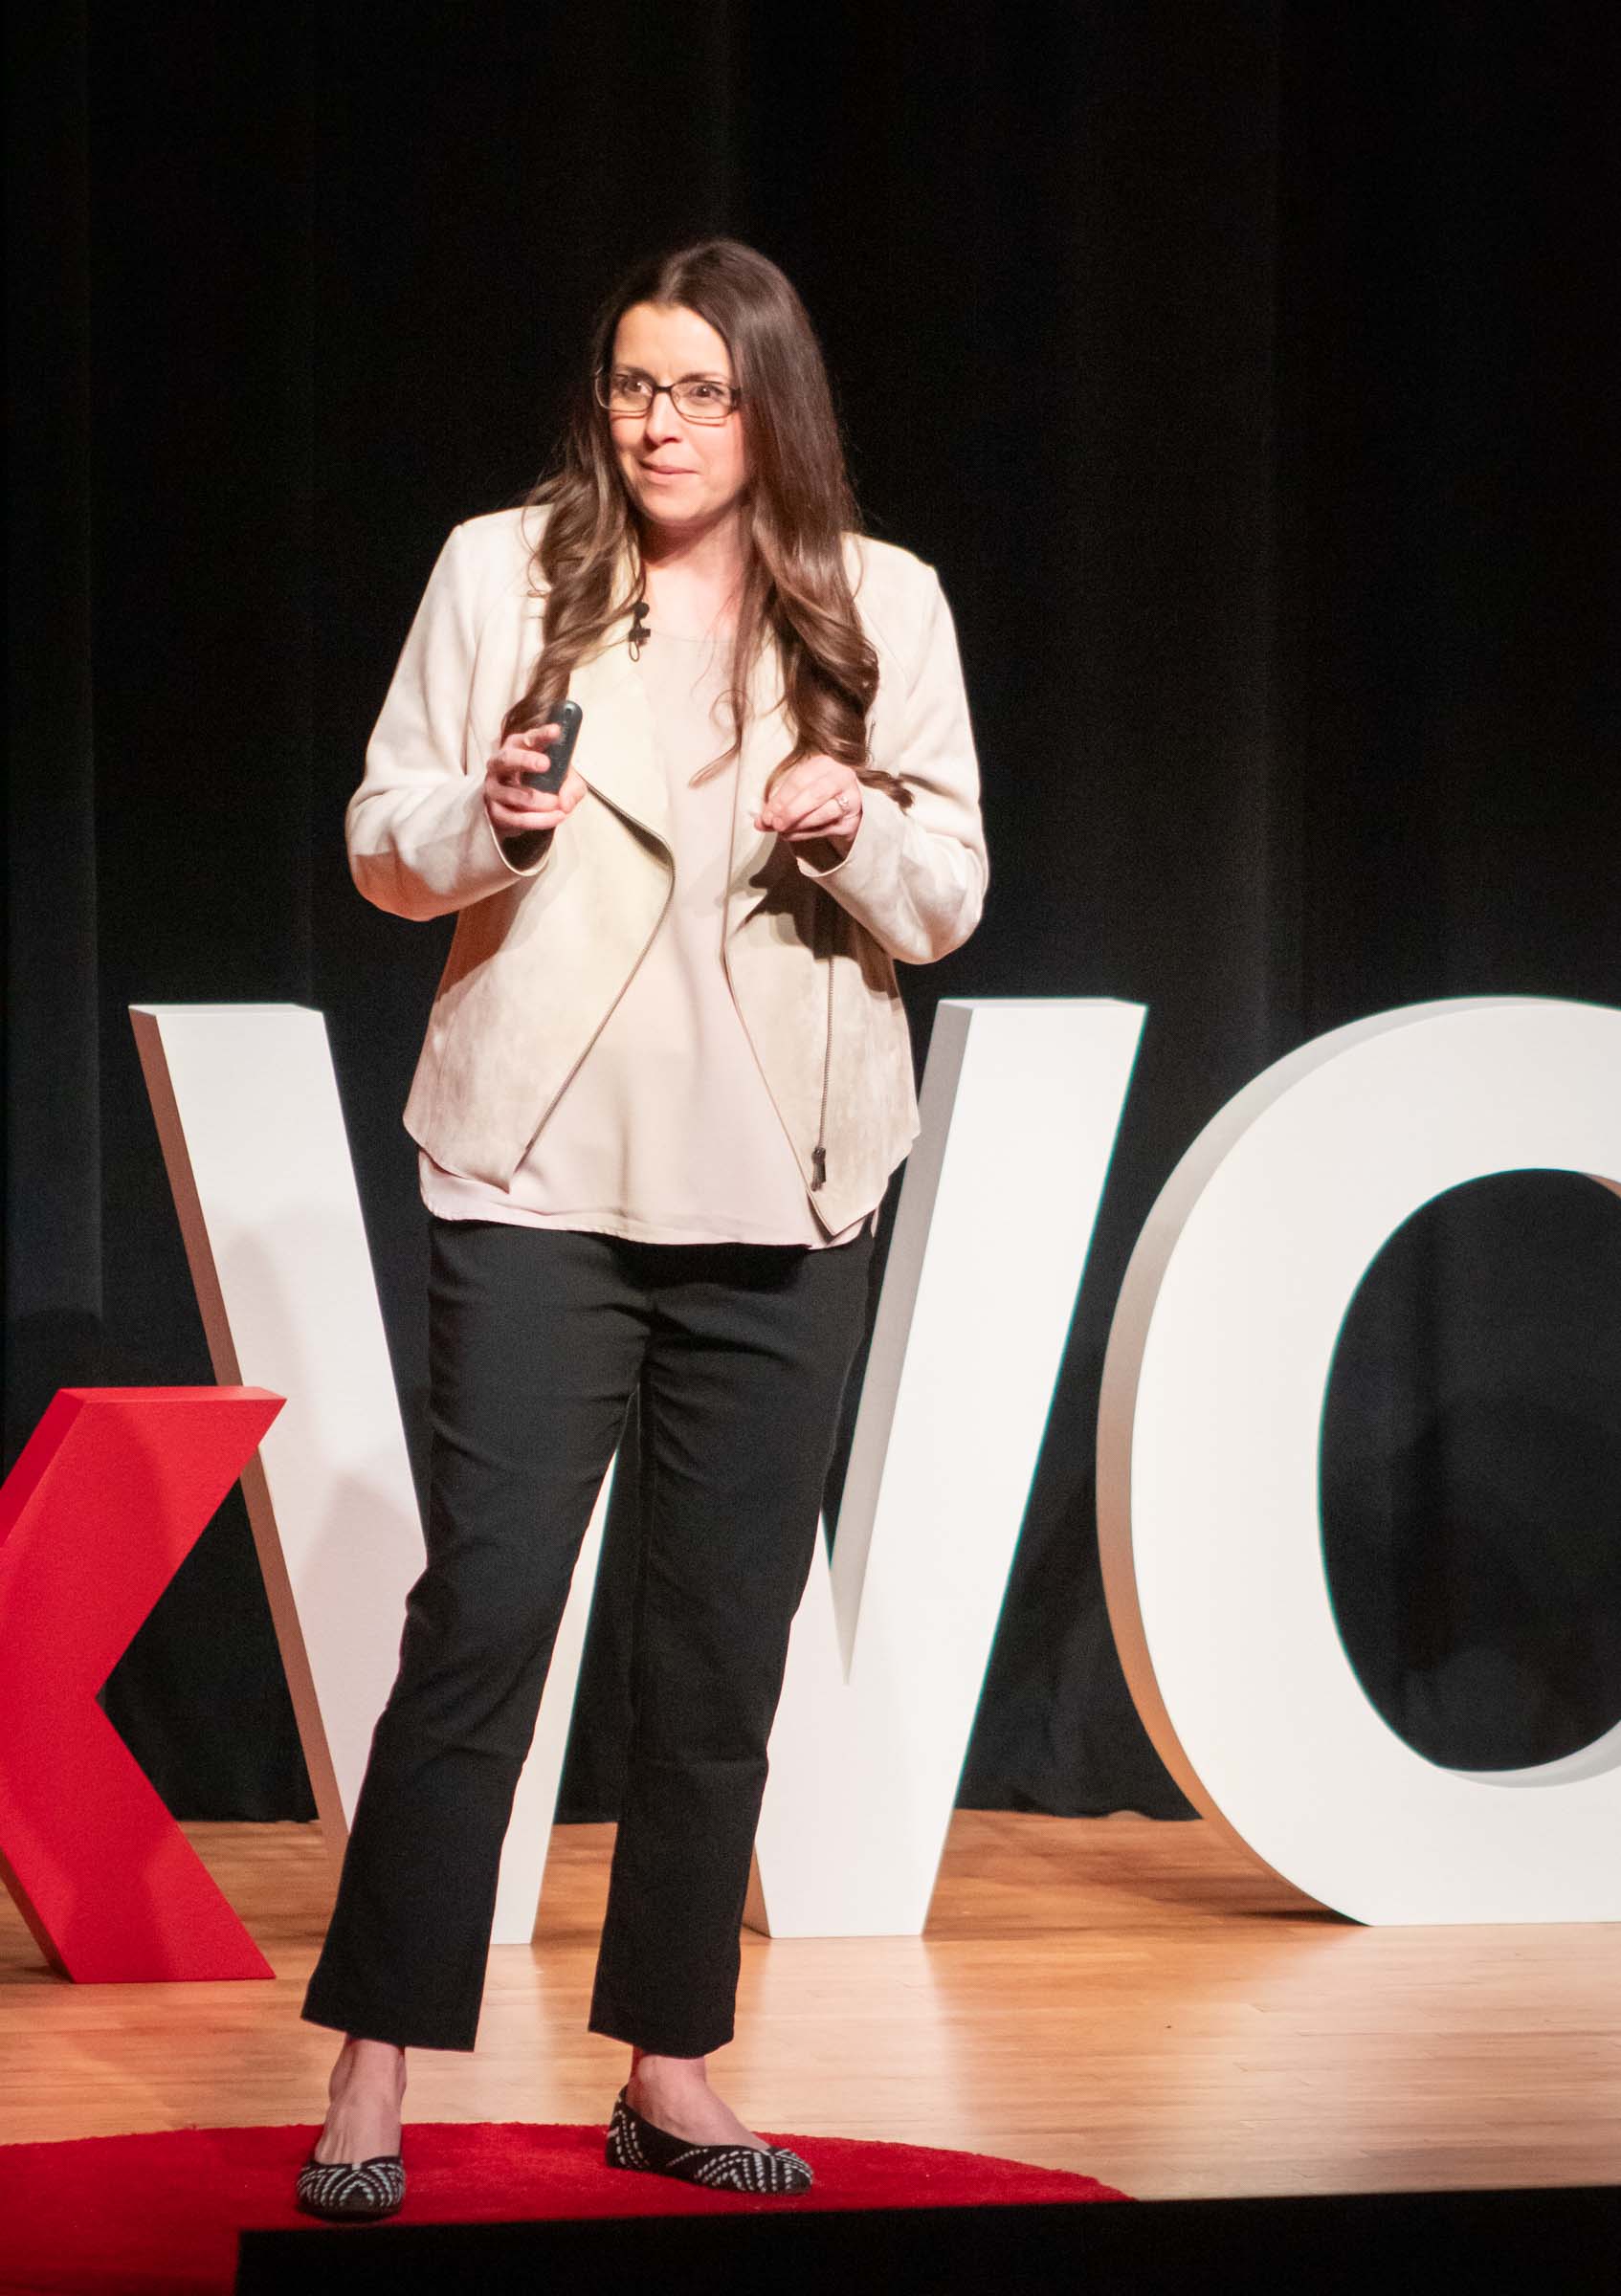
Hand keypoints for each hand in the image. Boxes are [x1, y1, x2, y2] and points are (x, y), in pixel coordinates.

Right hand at [484, 725, 586, 839]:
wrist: (521, 813)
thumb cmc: (542, 786)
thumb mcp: (564, 782)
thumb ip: (572, 787)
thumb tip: (565, 803)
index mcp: (518, 748)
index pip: (528, 738)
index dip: (541, 734)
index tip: (556, 731)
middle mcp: (500, 765)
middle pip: (507, 759)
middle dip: (525, 760)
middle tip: (545, 764)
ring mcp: (494, 788)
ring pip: (514, 794)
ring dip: (540, 801)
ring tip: (559, 805)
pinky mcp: (494, 812)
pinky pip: (516, 817)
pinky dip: (538, 820)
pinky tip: (555, 818)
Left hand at [754, 758, 863, 852]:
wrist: (845, 810)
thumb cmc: (816, 797)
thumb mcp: (796, 794)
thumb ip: (778, 806)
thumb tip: (759, 822)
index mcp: (824, 764)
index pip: (799, 780)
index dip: (780, 799)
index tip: (766, 816)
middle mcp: (842, 777)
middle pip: (814, 794)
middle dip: (790, 811)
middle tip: (775, 825)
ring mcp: (851, 799)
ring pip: (823, 812)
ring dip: (798, 824)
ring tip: (782, 831)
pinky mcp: (853, 820)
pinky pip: (827, 828)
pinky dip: (806, 833)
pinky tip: (792, 835)